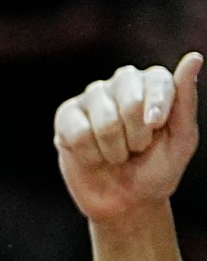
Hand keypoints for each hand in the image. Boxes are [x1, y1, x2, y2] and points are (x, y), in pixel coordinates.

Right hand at [55, 55, 202, 224]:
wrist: (126, 203)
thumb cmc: (158, 170)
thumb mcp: (182, 139)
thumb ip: (185, 99)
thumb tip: (194, 57)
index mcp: (152, 86)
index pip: (156, 78)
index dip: (157, 104)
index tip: (156, 128)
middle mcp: (121, 85)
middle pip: (129, 94)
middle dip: (137, 132)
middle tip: (138, 149)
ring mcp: (91, 99)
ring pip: (104, 117)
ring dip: (115, 148)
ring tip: (117, 156)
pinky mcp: (66, 117)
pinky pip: (78, 131)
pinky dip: (91, 153)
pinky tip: (94, 157)